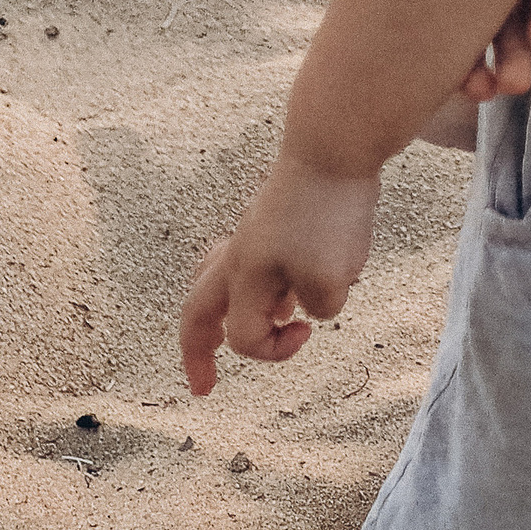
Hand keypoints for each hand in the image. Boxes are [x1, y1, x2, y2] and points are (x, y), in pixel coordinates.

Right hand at [180, 156, 380, 394]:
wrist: (333, 147)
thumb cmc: (328, 211)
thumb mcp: (332, 280)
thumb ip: (318, 307)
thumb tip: (308, 302)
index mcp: (244, 275)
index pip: (244, 337)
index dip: (276, 351)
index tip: (307, 330)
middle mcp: (239, 255)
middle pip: (198, 310)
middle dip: (196, 350)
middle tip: (202, 382)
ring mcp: (253, 233)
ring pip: (217, 280)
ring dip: (221, 311)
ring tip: (226, 329)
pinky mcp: (273, 217)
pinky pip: (248, 259)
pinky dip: (253, 283)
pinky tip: (281, 286)